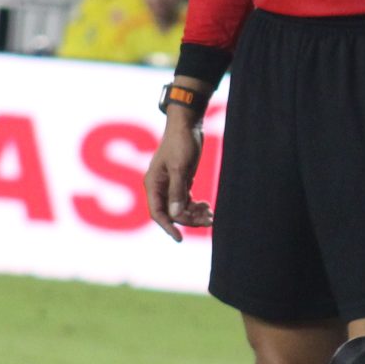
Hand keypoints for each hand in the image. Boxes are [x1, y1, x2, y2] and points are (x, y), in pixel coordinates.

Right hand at [142, 112, 210, 241]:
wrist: (187, 124)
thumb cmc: (181, 142)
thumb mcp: (180, 167)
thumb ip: (177, 191)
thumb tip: (176, 214)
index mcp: (153, 184)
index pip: (157, 213)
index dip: (168, 227)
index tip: (180, 239)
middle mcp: (159, 187)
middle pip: (172, 212)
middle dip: (189, 218)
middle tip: (210, 219)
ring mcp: (170, 185)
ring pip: (180, 208)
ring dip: (195, 213)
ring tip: (211, 213)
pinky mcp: (180, 181)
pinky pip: (186, 200)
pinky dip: (196, 205)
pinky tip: (207, 206)